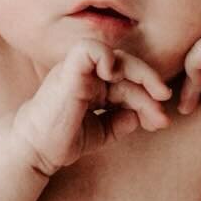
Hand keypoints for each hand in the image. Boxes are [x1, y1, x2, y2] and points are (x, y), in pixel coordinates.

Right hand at [13, 40, 171, 176]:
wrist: (36, 150)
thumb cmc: (61, 140)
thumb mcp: (100, 131)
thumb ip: (120, 122)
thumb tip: (141, 116)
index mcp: (93, 84)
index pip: (128, 81)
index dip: (148, 97)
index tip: (162, 119)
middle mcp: (86, 73)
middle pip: (128, 67)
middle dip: (151, 84)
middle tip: (164, 105)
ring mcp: (77, 70)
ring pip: (117, 58)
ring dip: (141, 77)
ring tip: (156, 102)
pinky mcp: (68, 71)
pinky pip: (89, 50)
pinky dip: (107, 59)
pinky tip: (116, 78)